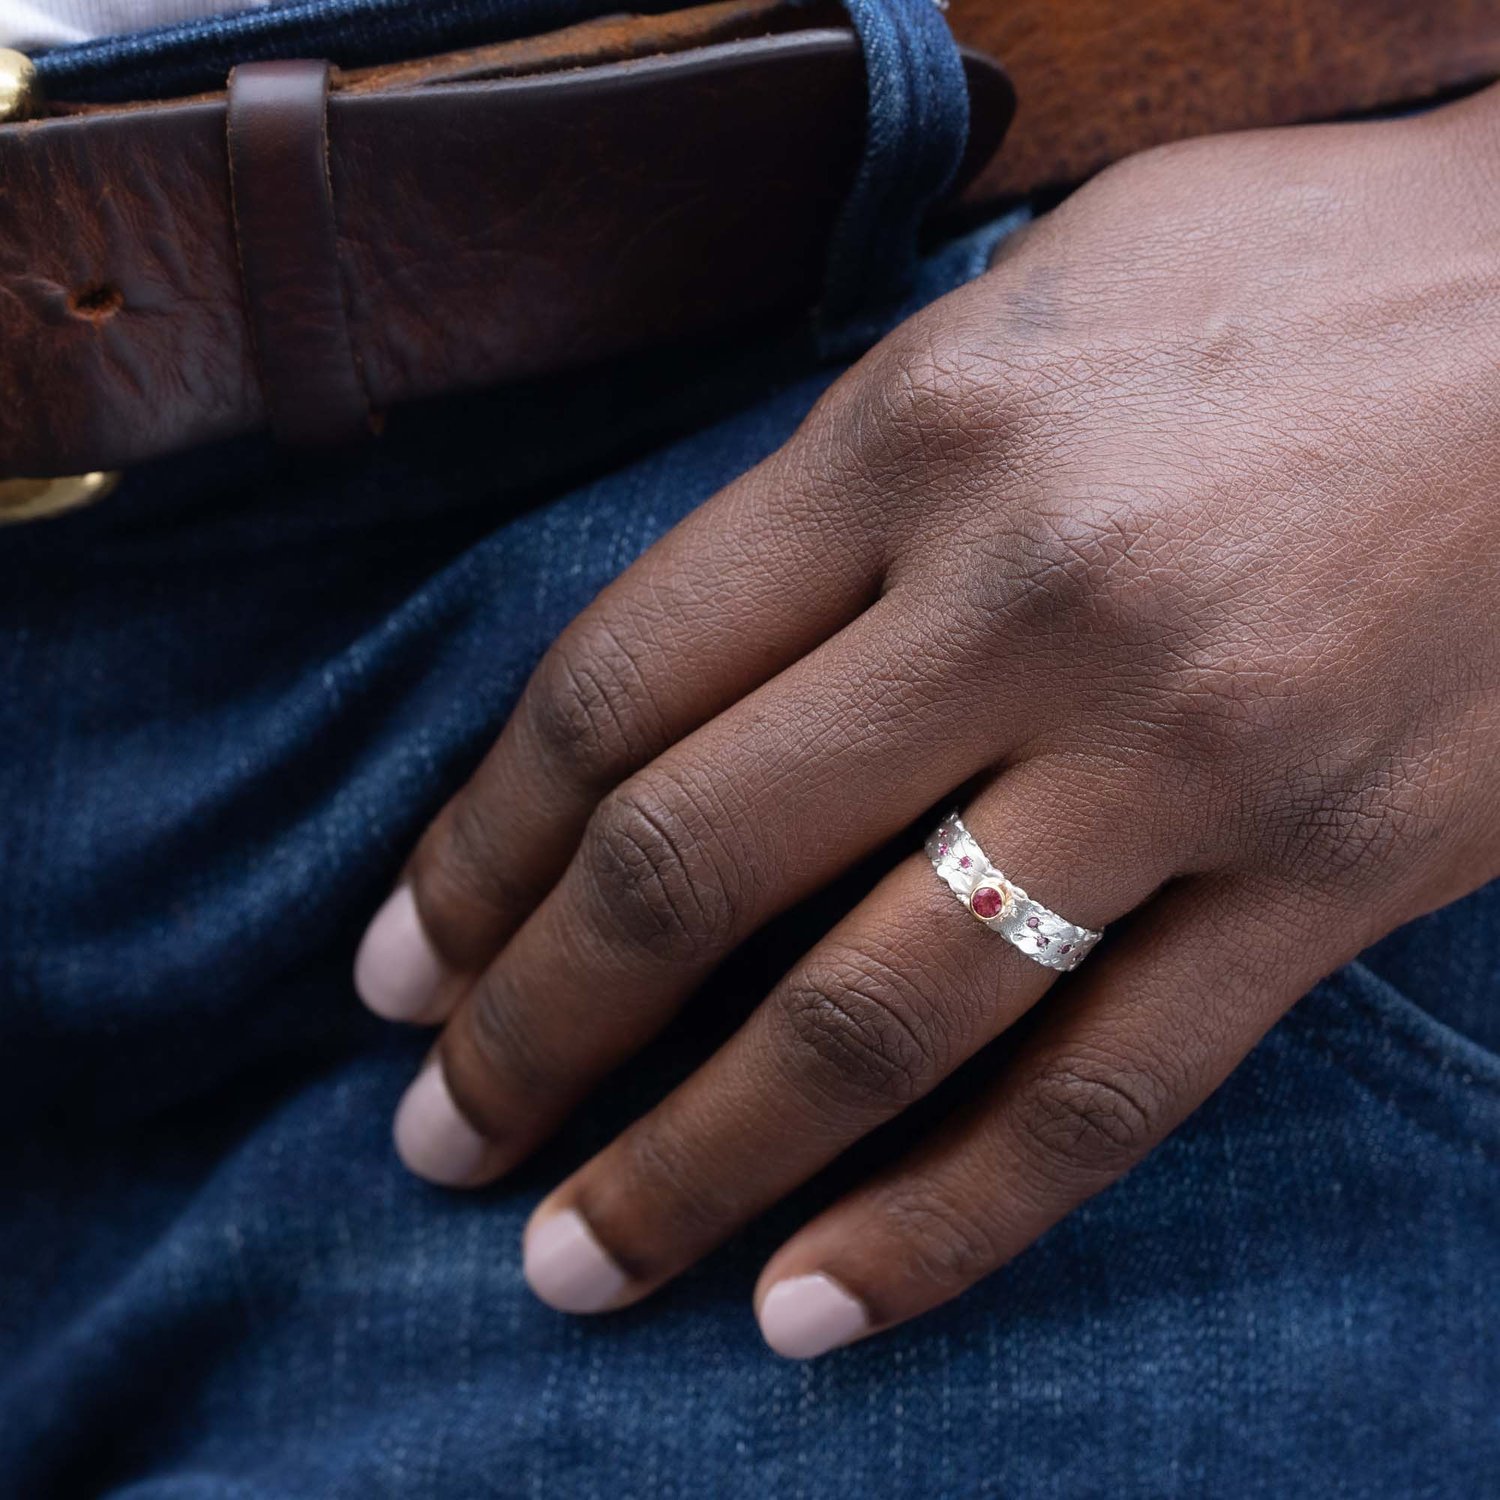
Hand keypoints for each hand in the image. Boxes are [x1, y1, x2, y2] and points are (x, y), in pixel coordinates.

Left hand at [354, 89, 1499, 1357]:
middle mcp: (1028, 602)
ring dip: (688, 1163)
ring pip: (871, 1019)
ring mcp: (1185, 757)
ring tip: (570, 1260)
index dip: (475, 848)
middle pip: (694, 866)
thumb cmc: (1311, 275)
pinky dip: (942, 1226)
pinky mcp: (1331, 873)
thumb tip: (715, 618)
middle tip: (431, 1136)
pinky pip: (1105, 1094)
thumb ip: (861, 456)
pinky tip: (812, 1307)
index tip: (396, 960)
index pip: (618, 688)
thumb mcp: (1041, 297)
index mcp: (924, 433)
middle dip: (530, 1030)